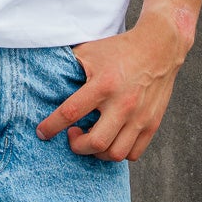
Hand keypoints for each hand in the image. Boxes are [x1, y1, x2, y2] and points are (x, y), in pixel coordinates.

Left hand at [35, 6, 193, 160]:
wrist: (159, 47)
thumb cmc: (119, 49)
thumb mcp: (89, 51)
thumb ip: (68, 68)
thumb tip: (44, 80)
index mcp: (103, 84)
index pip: (71, 112)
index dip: (51, 127)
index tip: (42, 133)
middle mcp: (123, 103)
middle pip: (95, 142)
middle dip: (77, 146)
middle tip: (72, 134)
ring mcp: (140, 116)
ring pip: (114, 153)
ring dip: (97, 152)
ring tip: (91, 138)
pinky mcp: (152, 123)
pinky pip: (133, 153)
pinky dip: (117, 152)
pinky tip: (110, 139)